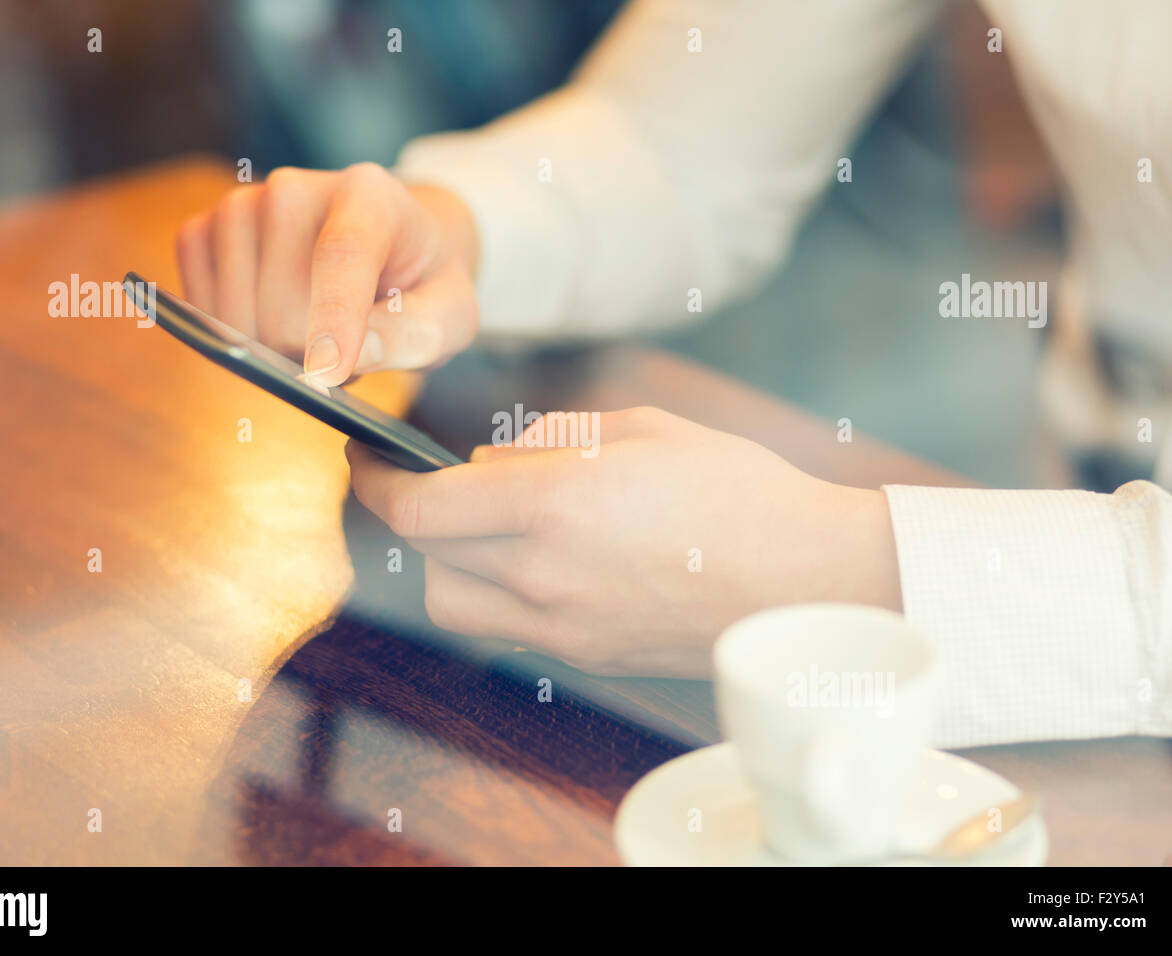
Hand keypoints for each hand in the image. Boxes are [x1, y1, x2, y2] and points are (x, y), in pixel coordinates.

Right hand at [176, 163, 478, 384]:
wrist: (388, 247)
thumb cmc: (421, 284)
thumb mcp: (452, 313)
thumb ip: (419, 334)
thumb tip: (360, 353)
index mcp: (369, 194)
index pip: (341, 255)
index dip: (332, 321)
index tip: (327, 375)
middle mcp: (294, 188)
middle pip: (282, 310)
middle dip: (312, 354)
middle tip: (350, 346)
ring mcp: (240, 206)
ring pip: (236, 319)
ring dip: (275, 351)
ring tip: (317, 330)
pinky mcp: (203, 232)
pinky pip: (200, 310)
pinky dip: (234, 335)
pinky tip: (272, 320)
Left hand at [346, 407, 901, 677]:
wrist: (807, 581)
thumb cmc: (737, 489)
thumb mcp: (644, 428)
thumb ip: (551, 440)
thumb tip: (490, 459)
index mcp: (555, 504)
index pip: (421, 508)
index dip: (376, 481)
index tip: (364, 457)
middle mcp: (543, 574)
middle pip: (426, 558)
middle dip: (414, 515)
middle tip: (432, 484)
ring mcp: (562, 626)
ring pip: (454, 603)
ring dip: (447, 562)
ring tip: (486, 526)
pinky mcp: (586, 654)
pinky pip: (507, 625)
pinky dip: (497, 590)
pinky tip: (537, 558)